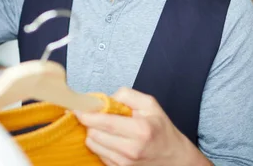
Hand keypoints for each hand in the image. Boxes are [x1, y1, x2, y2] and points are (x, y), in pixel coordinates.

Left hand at [76, 88, 208, 165]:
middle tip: (97, 116)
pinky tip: (111, 140)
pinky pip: (99, 154)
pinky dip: (100, 145)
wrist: (174, 158)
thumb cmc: (161, 130)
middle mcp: (131, 149)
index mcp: (140, 130)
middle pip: (94, 134)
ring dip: (94, 134)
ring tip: (106, 128)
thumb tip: (104, 97)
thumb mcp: (150, 104)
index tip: (78, 108)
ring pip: (93, 145)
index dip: (86, 114)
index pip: (104, 122)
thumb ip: (126, 95)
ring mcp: (125, 164)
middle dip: (91, 123)